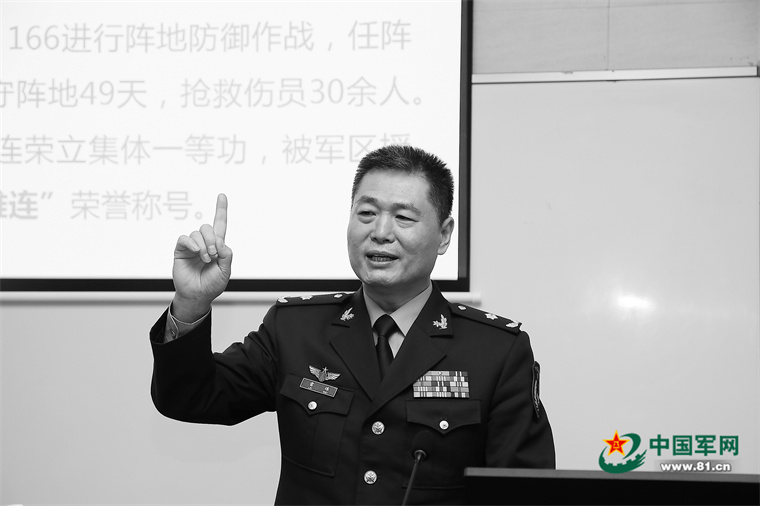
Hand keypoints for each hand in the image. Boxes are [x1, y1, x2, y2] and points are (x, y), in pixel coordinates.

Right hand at [171, 194, 232, 320]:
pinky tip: (196, 252)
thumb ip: (227, 255)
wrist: (198, 295)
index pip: (220, 224)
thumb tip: (221, 242)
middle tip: (214, 254)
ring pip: (198, 233)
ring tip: (205, 259)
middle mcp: (204, 243)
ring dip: (204, 245)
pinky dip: (191, 243)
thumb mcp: (226, 271)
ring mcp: (192, 246)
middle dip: (213, 239)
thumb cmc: (212, 284)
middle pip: (208, 227)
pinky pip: (184, 238)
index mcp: (217, 246)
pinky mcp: (181, 250)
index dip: (220, 210)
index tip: (222, 196)